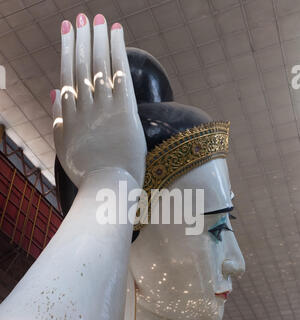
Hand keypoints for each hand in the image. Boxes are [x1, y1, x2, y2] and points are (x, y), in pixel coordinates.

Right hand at [51, 13, 145, 187]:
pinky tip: (117, 32)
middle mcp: (85, 106)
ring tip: (99, 19)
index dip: (68, 49)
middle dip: (82, 38)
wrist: (107, 186)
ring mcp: (104, 106)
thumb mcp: (63, 148)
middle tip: (84, 17)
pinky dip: (118, 50)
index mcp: (69, 114)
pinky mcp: (124, 110)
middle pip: (82, 65)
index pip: (68, 74)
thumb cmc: (86, 172)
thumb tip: (55, 94)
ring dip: (99, 39)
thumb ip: (58, 121)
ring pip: (100, 65)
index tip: (68, 30)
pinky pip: (120, 73)